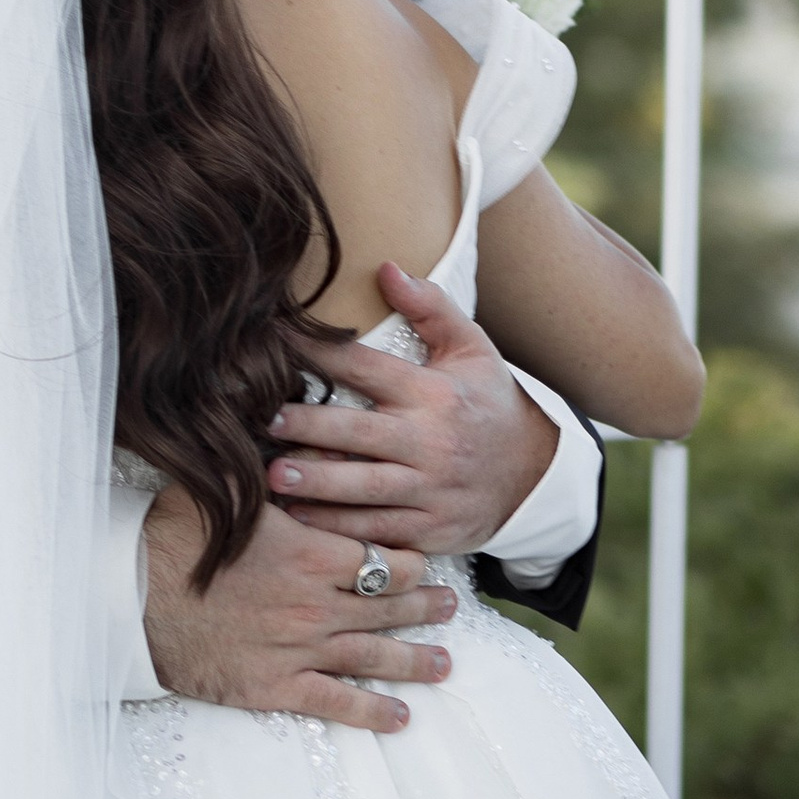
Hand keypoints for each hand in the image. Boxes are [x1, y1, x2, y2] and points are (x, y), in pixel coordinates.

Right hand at [142, 489, 457, 736]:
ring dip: (414, 660)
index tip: (424, 561)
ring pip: (374, 656)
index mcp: (311, 554)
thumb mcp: (228, 486)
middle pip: (388, 606)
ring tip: (443, 663)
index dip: (410, 560)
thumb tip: (301, 426)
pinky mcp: (275, 687)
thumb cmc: (173, 538)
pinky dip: (371, 711)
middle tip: (449, 607)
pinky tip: (398, 716)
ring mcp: (299, 650)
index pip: (382, 558)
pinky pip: (335, 703)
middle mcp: (316, 605)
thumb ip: (274, 462)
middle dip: (424, 606)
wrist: (129, 601)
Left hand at [264, 266, 559, 556]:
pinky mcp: (429, 530)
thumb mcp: (472, 349)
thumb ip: (430, 307)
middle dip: (310, 427)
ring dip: (317, 484)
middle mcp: (432, 441)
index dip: (319, 353)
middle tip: (264, 421)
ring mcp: (431, 490)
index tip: (276, 340)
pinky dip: (339, 528)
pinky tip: (299, 519)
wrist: (534, 474)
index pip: (368, 368)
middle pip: (361, 433)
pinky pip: (378, 530)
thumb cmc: (489, 403)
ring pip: (366, 489)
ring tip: (273, 476)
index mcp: (435, 393)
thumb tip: (386, 268)